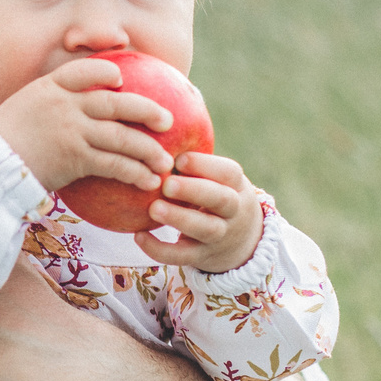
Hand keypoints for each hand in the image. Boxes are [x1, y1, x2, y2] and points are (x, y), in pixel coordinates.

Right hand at [0, 57, 174, 195]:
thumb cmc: (0, 146)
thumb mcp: (21, 113)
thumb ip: (46, 109)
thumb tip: (67, 118)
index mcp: (48, 88)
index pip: (84, 70)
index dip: (107, 73)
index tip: (121, 80)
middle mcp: (64, 103)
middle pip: (116, 101)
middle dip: (146, 110)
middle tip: (167, 121)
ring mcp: (71, 129)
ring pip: (121, 135)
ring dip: (148, 150)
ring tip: (165, 162)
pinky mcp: (75, 157)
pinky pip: (114, 163)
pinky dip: (135, 172)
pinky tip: (147, 181)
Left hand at [135, 151, 264, 273]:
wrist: (241, 242)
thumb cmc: (216, 195)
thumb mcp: (218, 178)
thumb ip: (195, 160)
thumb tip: (156, 123)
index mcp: (235, 184)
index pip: (228, 172)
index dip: (205, 165)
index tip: (179, 159)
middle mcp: (233, 210)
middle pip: (221, 200)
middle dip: (194, 191)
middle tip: (167, 184)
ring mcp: (220, 235)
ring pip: (205, 229)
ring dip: (179, 219)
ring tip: (153, 209)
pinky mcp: (203, 256)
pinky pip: (183, 256)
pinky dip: (160, 250)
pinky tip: (138, 236)